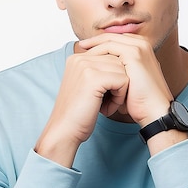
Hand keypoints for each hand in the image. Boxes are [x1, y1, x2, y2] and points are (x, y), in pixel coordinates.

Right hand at [34, 49, 128, 166]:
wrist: (64, 131)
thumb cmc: (77, 113)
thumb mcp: (87, 86)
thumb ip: (99, 71)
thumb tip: (123, 63)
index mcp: (77, 58)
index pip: (110, 56)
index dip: (113, 78)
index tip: (102, 96)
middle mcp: (80, 58)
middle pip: (118, 62)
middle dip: (118, 82)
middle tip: (106, 102)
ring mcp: (86, 66)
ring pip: (123, 70)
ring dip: (120, 90)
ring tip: (106, 105)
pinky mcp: (94, 78)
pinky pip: (123, 80)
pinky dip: (120, 97)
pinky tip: (107, 108)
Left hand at [78, 33, 173, 127]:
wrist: (154, 111)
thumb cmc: (140, 100)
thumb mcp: (128, 81)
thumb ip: (118, 71)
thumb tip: (100, 70)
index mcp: (142, 48)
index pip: (117, 39)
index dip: (101, 42)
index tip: (86, 47)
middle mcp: (142, 44)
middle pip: (113, 36)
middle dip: (95, 40)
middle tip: (81, 45)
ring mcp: (139, 48)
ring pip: (110, 39)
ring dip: (94, 45)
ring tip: (81, 50)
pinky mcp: (134, 55)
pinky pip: (110, 47)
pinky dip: (97, 51)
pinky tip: (88, 57)